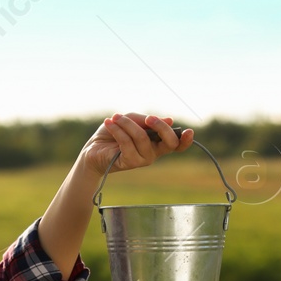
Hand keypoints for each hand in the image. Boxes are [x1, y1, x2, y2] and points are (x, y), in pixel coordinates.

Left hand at [78, 112, 193, 179]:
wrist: (92, 149)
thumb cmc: (113, 133)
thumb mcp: (130, 120)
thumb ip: (146, 120)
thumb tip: (169, 120)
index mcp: (157, 141)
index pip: (177, 144)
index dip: (186, 140)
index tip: (188, 131)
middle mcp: (153, 152)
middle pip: (169, 142)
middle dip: (160, 126)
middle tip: (148, 118)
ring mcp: (142, 159)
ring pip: (142, 138)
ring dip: (127, 124)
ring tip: (115, 118)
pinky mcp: (129, 162)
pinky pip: (127, 143)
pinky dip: (118, 130)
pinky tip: (109, 123)